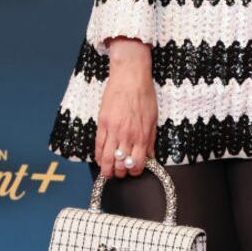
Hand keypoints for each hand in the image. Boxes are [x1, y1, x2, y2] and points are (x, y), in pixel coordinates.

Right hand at [95, 38, 156, 178]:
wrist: (130, 77)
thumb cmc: (144, 95)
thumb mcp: (153, 118)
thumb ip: (150, 139)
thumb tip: (150, 156)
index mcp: (142, 135)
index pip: (137, 164)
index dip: (135, 171)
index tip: (134, 171)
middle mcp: (127, 136)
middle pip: (120, 165)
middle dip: (120, 173)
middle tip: (120, 173)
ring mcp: (113, 131)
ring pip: (107, 159)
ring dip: (107, 170)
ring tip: (108, 172)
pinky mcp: (102, 124)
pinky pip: (98, 146)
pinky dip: (99, 157)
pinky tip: (101, 160)